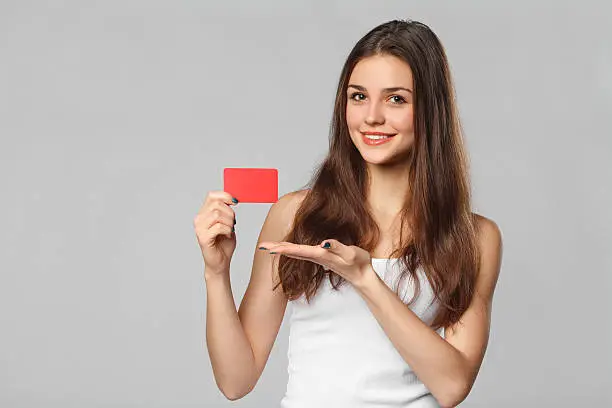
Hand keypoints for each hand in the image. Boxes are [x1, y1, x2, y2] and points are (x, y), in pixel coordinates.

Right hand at [194, 191, 237, 275]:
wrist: (220, 262)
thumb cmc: (224, 243)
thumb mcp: (228, 222)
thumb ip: (227, 210)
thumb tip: (232, 199)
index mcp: (204, 213)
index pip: (212, 195)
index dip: (225, 196)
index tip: (235, 203)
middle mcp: (199, 219)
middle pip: (217, 204)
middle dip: (230, 213)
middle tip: (233, 223)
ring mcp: (199, 228)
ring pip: (217, 215)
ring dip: (229, 222)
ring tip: (230, 230)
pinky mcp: (203, 238)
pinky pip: (218, 227)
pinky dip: (227, 230)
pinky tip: (228, 235)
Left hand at [257, 239, 374, 286]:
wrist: (362, 276)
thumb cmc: (358, 263)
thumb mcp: (350, 253)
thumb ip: (337, 247)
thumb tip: (323, 242)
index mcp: (321, 255)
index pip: (298, 250)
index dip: (283, 248)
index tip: (269, 248)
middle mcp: (316, 257)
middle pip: (293, 252)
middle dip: (277, 248)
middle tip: (262, 245)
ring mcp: (317, 258)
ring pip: (296, 252)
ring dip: (282, 249)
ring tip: (269, 246)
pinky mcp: (320, 257)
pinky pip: (302, 253)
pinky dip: (291, 250)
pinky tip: (286, 249)